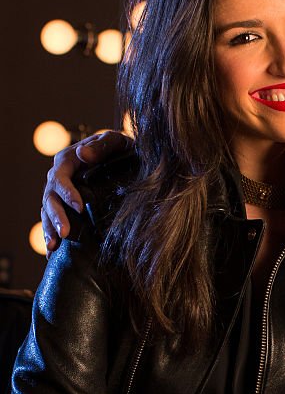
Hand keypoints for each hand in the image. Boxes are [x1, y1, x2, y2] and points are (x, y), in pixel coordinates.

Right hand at [41, 131, 132, 252]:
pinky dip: (51, 233)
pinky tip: (52, 251)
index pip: (60, 178)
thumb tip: (82, 153)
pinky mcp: (65, 204)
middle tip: (65, 234)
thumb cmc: (121, 148)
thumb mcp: (116, 142)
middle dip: (56, 217)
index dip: (67, 193)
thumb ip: (102, 145)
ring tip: (53, 246)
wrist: (128, 158)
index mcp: (68, 159)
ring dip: (49, 229)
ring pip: (47, 211)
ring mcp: (61, 192)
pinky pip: (52, 219)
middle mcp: (60, 176)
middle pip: (50, 198)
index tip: (79, 208)